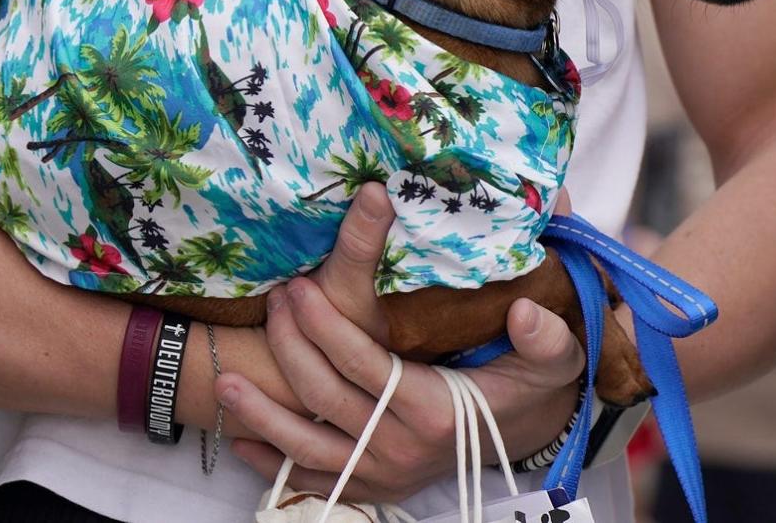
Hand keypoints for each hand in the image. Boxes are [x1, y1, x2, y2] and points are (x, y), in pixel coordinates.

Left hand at [217, 183, 582, 503]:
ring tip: (224, 383)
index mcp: (435, 410)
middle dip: (290, 348)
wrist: (522, 437)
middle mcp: (402, 448)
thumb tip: (524, 311)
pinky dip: (272, 465)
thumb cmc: (528, 388)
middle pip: (327, 397)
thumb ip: (545, 338)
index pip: (365, 365)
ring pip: (307, 447)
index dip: (327, 326)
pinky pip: (312, 482)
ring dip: (261, 416)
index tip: (299, 287)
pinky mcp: (371, 488)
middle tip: (271, 302)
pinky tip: (239, 439)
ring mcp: (382, 474)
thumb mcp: (551, 361)